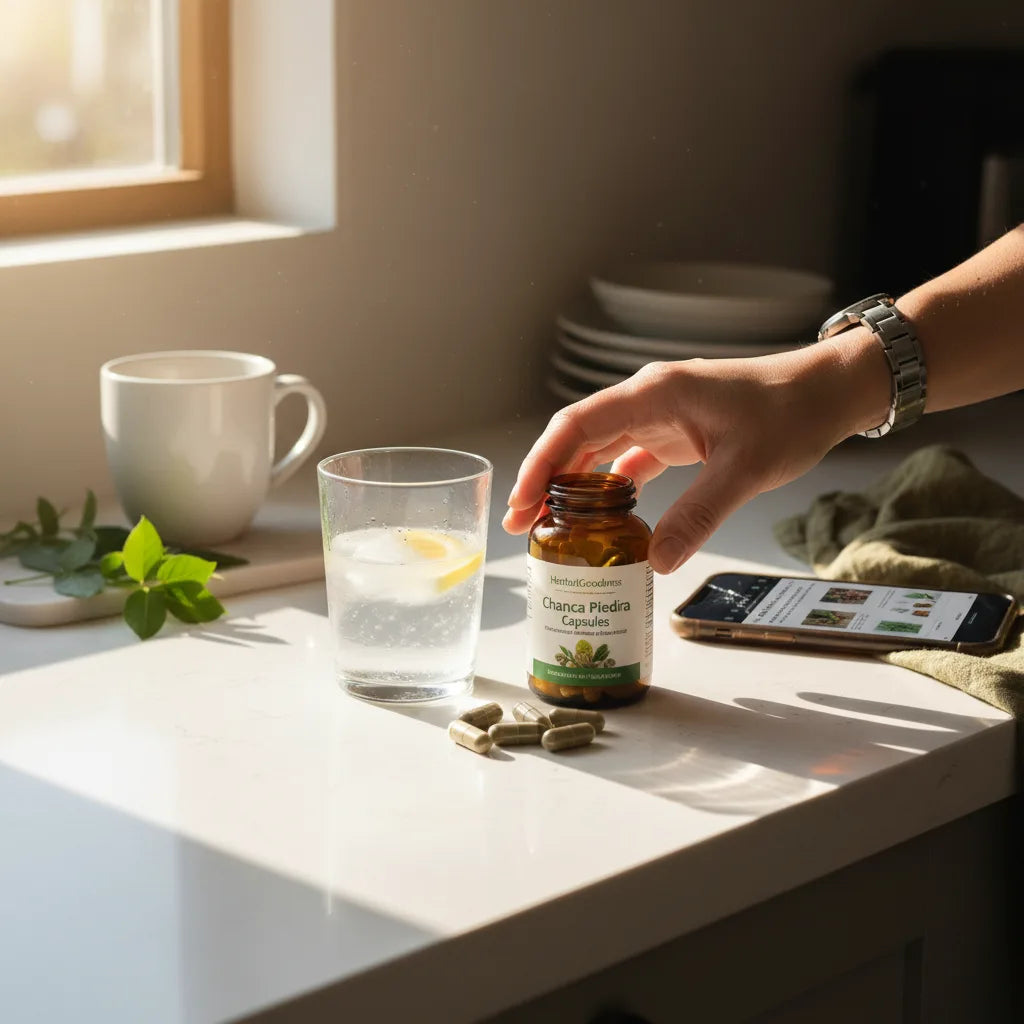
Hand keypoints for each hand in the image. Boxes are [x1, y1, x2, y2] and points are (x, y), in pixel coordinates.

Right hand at [503, 333, 889, 572]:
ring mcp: (660, 415)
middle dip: (546, 479)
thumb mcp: (746, 469)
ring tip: (549, 525)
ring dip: (572, 484)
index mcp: (654, 394)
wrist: (829, 391)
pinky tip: (599, 518)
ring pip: (598, 449)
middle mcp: (648, 400)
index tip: (522, 502)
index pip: (577, 426)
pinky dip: (608, 487)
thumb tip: (655, 562)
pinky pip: (626, 458)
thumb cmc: (791, 413)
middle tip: (523, 526)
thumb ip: (699, 514)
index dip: (542, 463)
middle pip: (577, 438)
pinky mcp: (674, 432)